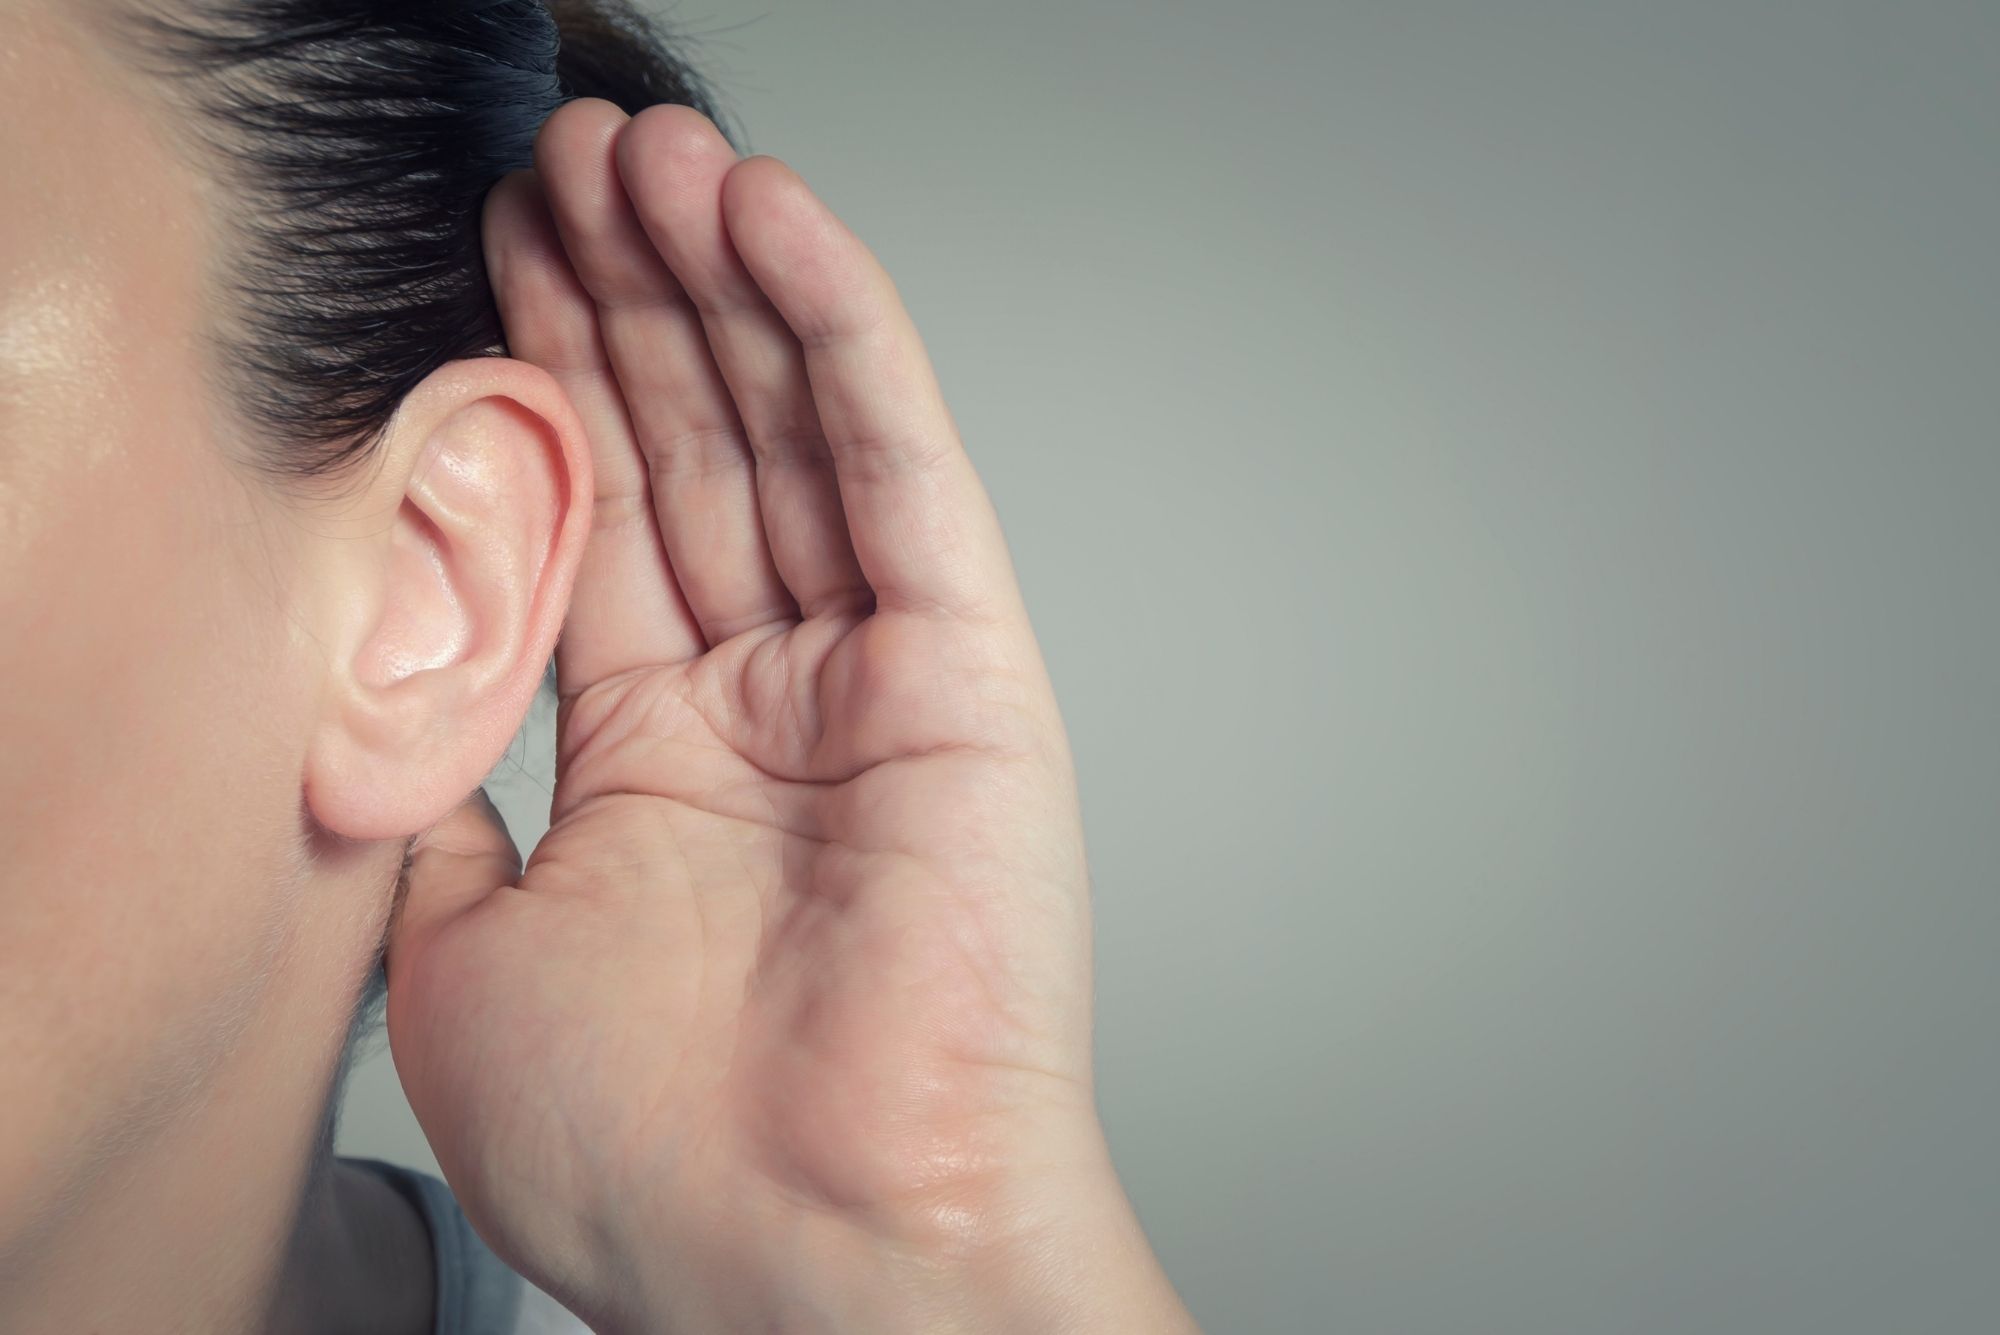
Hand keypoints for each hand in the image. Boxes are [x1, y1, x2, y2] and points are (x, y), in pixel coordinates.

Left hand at [384, 99, 1192, 1333]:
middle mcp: (771, 698)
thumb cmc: (657, 1154)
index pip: (601, 519)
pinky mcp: (965, 666)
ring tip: (652, 149)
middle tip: (570, 157)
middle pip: (693, 445)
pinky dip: (839, 334)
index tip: (493, 253)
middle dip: (624, 295)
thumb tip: (374, 693)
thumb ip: (434, 798)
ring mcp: (873, 672)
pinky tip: (773, 220)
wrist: (814, 1248)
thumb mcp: (458, 957)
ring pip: (793, 427)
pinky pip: (898, 466)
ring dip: (721, 278)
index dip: (546, 379)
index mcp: (659, 760)